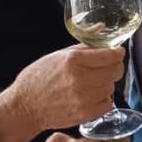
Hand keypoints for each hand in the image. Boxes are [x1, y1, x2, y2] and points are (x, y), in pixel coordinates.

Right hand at [0, 45, 124, 141]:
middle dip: (114, 66)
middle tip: (106, 66)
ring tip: (91, 82)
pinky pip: (107, 103)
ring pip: (111, 86)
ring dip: (105, 83)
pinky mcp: (85, 114)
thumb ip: (85, 42)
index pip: (110, 55)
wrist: (24, 106)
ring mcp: (84, 98)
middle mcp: (81, 78)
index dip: (117, 52)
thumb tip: (102, 27)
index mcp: (74, 60)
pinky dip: (102, 99)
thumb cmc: (39, 78)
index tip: (116, 52)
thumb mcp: (59, 54)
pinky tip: (90, 95)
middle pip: (116, 71)